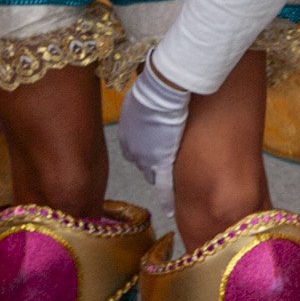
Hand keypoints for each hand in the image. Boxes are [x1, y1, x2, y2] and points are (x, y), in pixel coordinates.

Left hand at [115, 63, 190, 188]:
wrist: (161, 94)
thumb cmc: (152, 90)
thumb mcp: (140, 101)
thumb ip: (142, 111)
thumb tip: (147, 108)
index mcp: (125, 136)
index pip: (135, 150)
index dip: (145, 149)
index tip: (154, 145)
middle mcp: (131, 151)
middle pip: (143, 163)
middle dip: (151, 160)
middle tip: (166, 154)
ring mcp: (145, 159)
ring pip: (153, 174)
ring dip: (161, 171)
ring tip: (173, 172)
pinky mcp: (161, 163)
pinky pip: (163, 186)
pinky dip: (166, 199)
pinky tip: (168, 210)